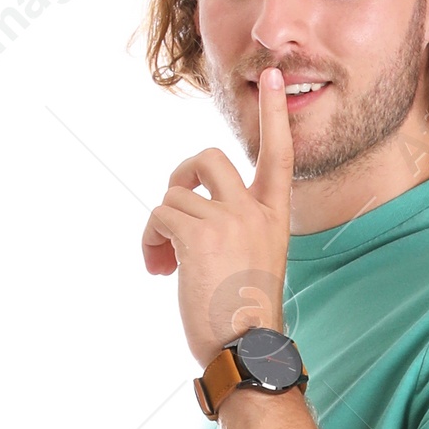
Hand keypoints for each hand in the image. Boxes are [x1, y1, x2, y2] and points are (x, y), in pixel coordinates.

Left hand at [141, 71, 293, 366]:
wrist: (246, 349)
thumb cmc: (245, 320)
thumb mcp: (253, 263)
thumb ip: (234, 230)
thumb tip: (185, 220)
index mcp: (273, 217)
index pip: (279, 155)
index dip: (274, 115)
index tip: (274, 78)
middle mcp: (253, 211)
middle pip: (208, 158)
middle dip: (180, 177)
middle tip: (172, 213)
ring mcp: (227, 219)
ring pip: (174, 195)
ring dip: (159, 227)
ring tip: (163, 263)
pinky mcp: (198, 234)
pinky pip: (159, 215)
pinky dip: (150, 240)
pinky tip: (158, 269)